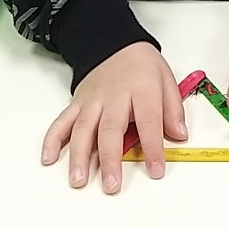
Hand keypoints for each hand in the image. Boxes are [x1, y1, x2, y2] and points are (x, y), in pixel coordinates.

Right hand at [40, 42, 186, 193]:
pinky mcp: (77, 104)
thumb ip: (173, 109)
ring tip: (78, 180)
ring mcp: (92, 101)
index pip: (148, 120)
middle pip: (110, 129)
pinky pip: (62, 121)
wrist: (115, 43)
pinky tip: (48, 158)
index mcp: (141, 90)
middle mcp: (114, 97)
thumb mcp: (166, 79)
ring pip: (83, 129)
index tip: (156, 170)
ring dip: (79, 156)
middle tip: (110, 185)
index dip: (152, 147)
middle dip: (109, 159)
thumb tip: (180, 135)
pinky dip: (53, 139)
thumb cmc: (141, 65)